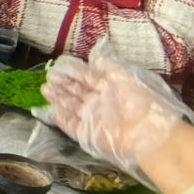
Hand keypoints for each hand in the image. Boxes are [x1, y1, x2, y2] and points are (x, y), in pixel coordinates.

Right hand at [42, 46, 193, 180]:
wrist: (149, 135)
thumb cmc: (142, 104)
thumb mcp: (128, 79)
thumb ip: (111, 68)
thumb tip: (96, 58)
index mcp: (110, 88)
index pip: (88, 77)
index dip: (74, 71)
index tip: (60, 64)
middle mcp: (100, 102)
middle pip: (78, 91)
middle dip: (63, 84)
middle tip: (48, 76)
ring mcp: (93, 119)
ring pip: (72, 106)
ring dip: (58, 98)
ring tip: (45, 89)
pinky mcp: (88, 135)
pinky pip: (71, 126)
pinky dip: (61, 119)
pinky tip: (51, 110)